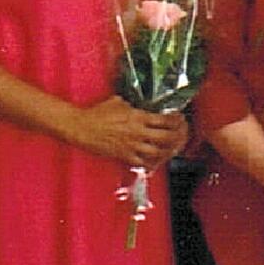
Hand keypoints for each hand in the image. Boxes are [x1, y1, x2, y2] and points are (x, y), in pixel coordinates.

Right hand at [67, 97, 187, 167]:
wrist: (82, 127)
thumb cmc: (98, 113)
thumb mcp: (119, 101)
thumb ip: (133, 103)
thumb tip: (142, 102)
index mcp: (138, 117)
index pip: (165, 120)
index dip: (176, 120)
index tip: (180, 118)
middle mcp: (138, 133)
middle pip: (166, 137)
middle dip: (178, 136)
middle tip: (181, 134)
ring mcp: (132, 146)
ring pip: (158, 152)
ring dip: (169, 150)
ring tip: (173, 147)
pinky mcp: (124, 156)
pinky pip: (143, 163)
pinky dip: (153, 163)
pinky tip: (156, 160)